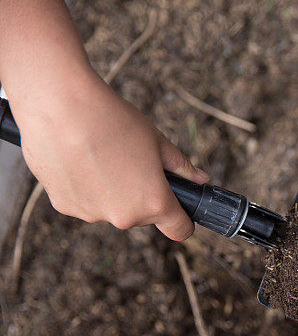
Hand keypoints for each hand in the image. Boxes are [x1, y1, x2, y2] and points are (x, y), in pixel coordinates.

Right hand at [14, 72, 207, 240]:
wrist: (59, 105)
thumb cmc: (113, 120)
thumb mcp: (157, 141)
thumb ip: (181, 167)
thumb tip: (200, 179)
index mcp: (154, 203)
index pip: (179, 230)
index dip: (183, 220)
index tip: (180, 210)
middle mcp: (124, 217)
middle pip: (142, 215)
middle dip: (142, 196)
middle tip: (132, 163)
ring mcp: (92, 215)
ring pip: (111, 208)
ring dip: (111, 192)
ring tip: (101, 156)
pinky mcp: (64, 206)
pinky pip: (84, 201)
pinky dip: (85, 187)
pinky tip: (78, 159)